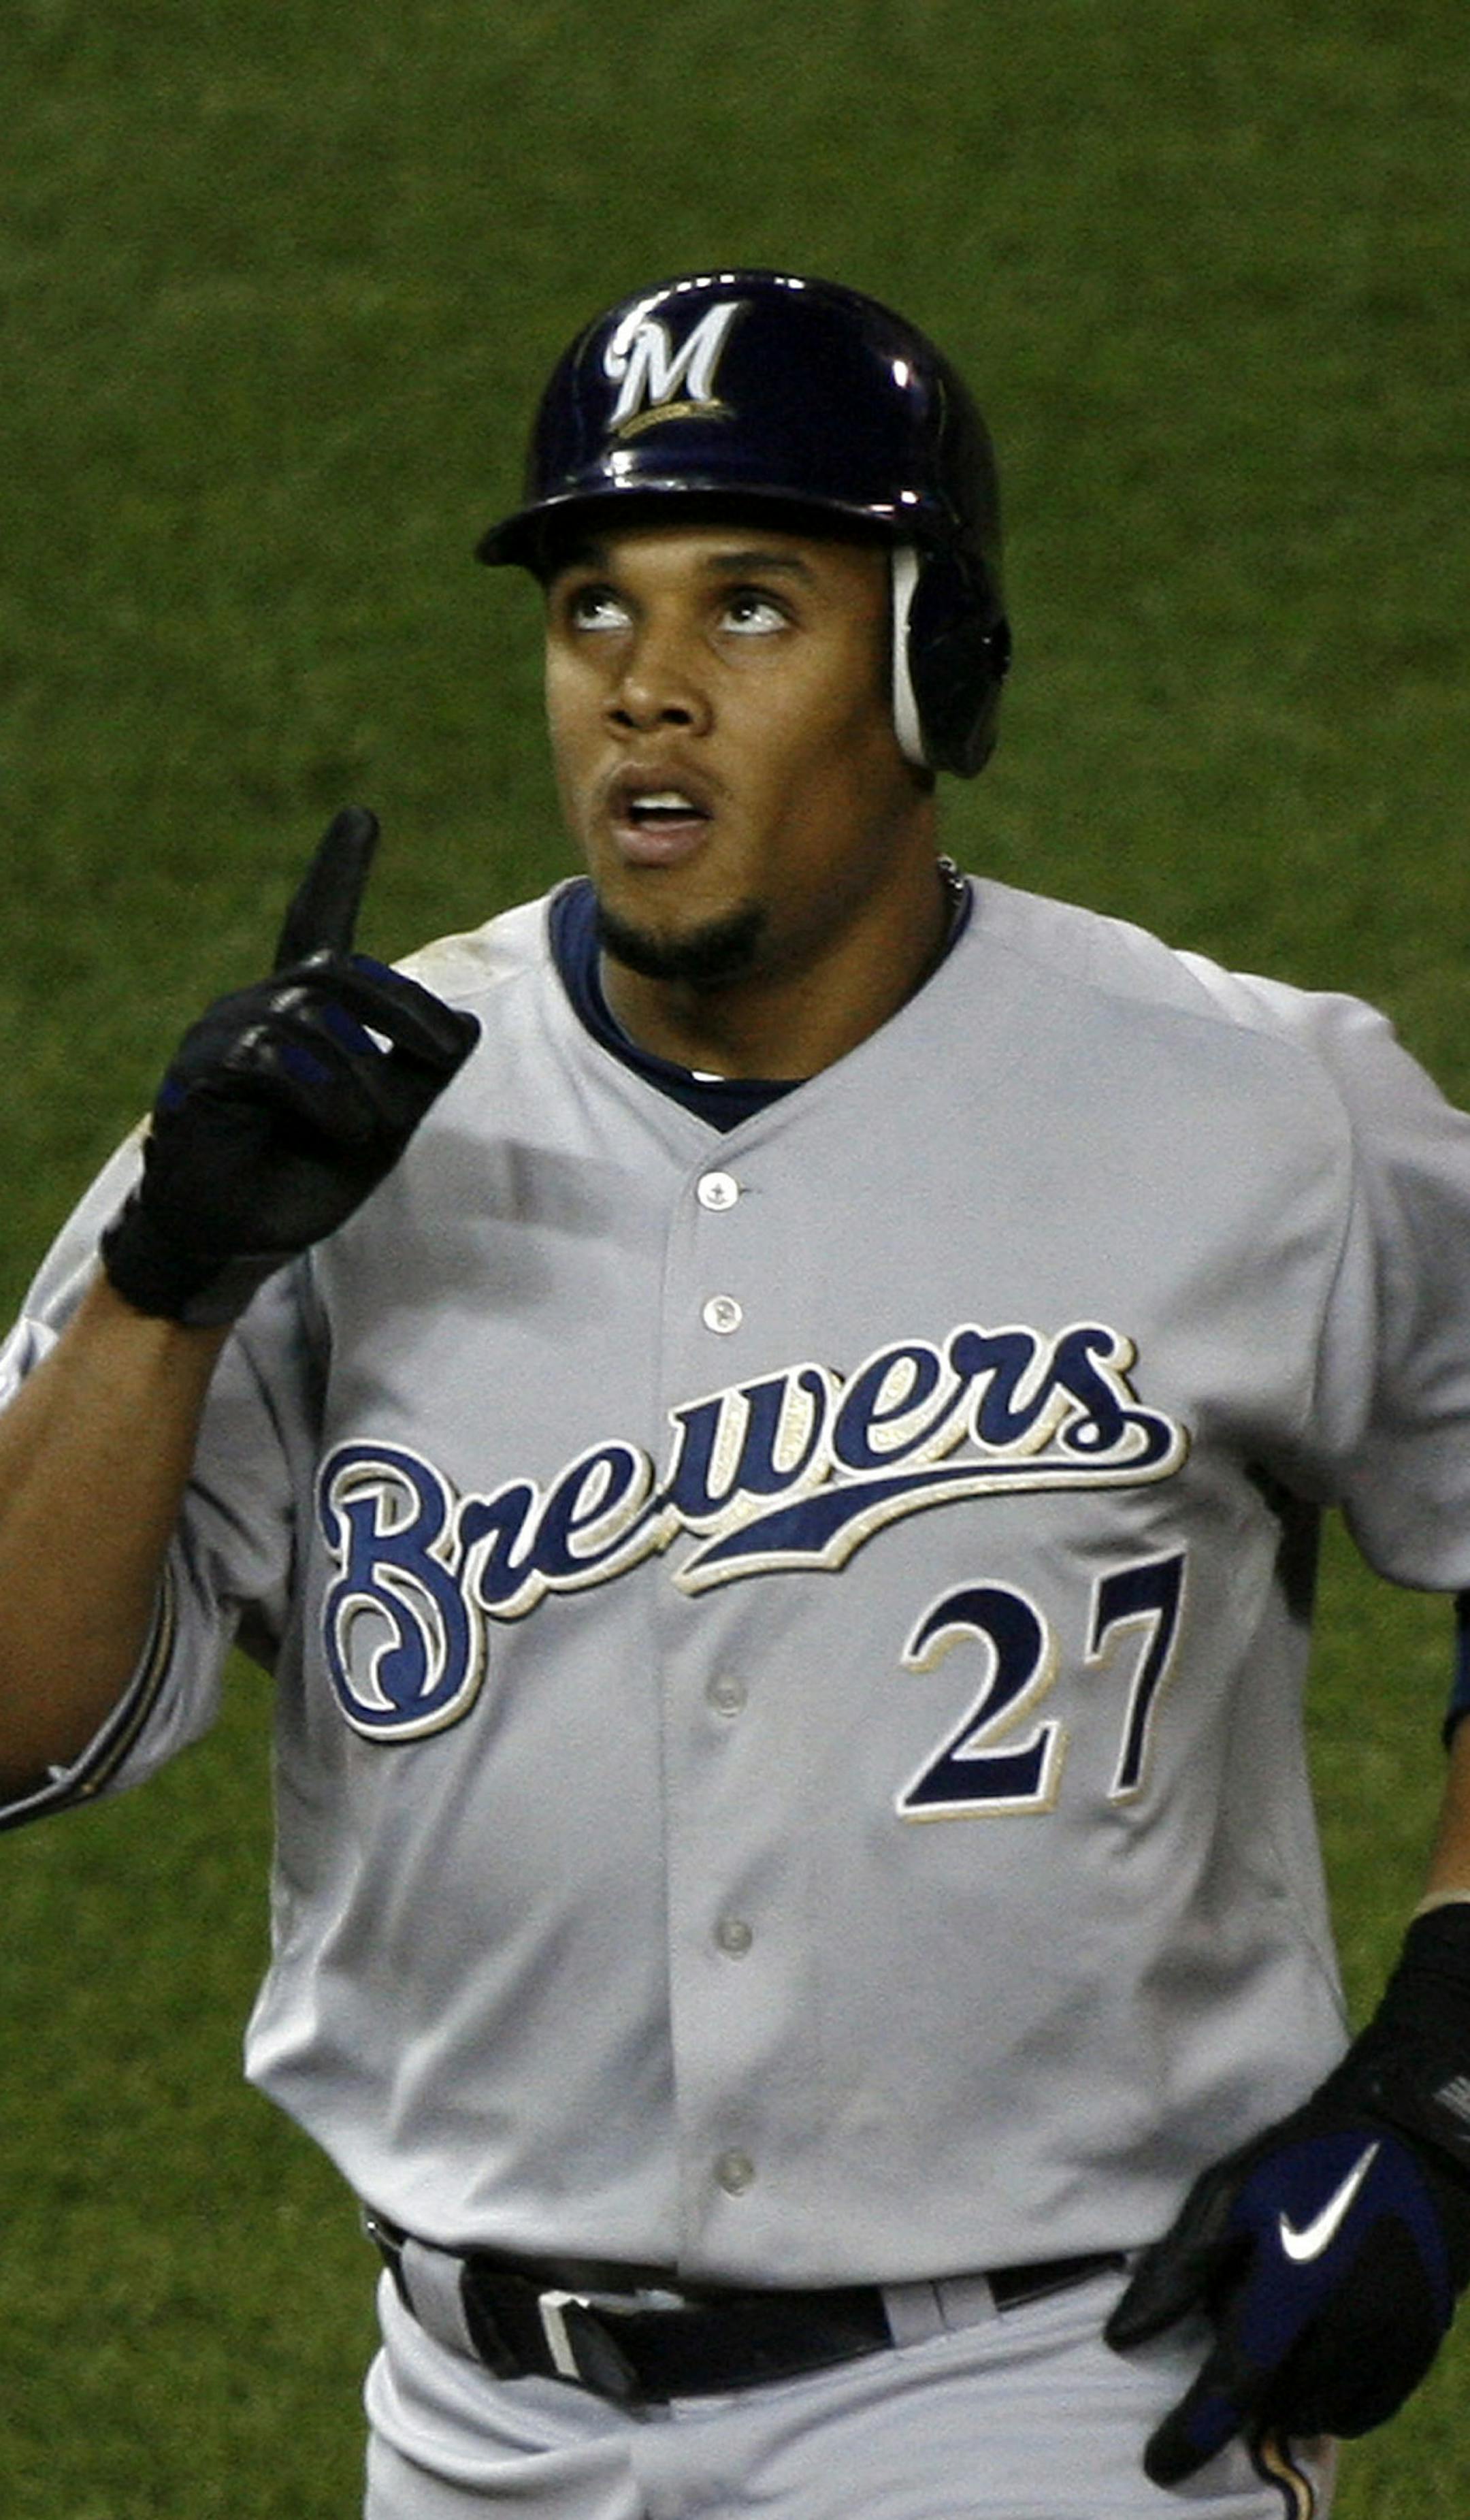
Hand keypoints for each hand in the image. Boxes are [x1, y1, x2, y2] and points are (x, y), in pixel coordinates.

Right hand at [100, 808, 479, 1325]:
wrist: (233, 1237)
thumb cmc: (303, 1176)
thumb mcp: (382, 1124)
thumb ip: (418, 1077)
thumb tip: (465, 1028)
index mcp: (297, 1010)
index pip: (316, 924)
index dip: (337, 870)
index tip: (360, 816)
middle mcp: (255, 1006)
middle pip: (340, 973)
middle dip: (404, 1010)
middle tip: (445, 1052)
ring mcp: (222, 1034)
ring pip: (313, 1019)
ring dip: (363, 1076)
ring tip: (375, 1127)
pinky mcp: (202, 1072)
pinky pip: (273, 1060)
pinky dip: (323, 1096)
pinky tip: (343, 1131)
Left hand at [1105, 1908, 1469, 2484]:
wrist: (1414, 2143)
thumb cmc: (1309, 2160)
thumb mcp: (1231, 2194)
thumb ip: (1179, 2270)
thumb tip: (1123, 2338)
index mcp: (1292, 2289)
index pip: (1234, 2384)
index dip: (1192, 2433)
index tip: (1157, 2467)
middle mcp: (1347, 2330)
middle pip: (1278, 2403)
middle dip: (1244, 2395)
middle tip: (1234, 2339)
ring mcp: (1392, 2343)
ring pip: (1323, 2411)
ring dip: (1287, 2397)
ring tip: (1279, 2335)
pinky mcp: (1420, 2345)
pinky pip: (1368, 2406)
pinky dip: (1333, 2400)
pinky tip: (1318, 2357)